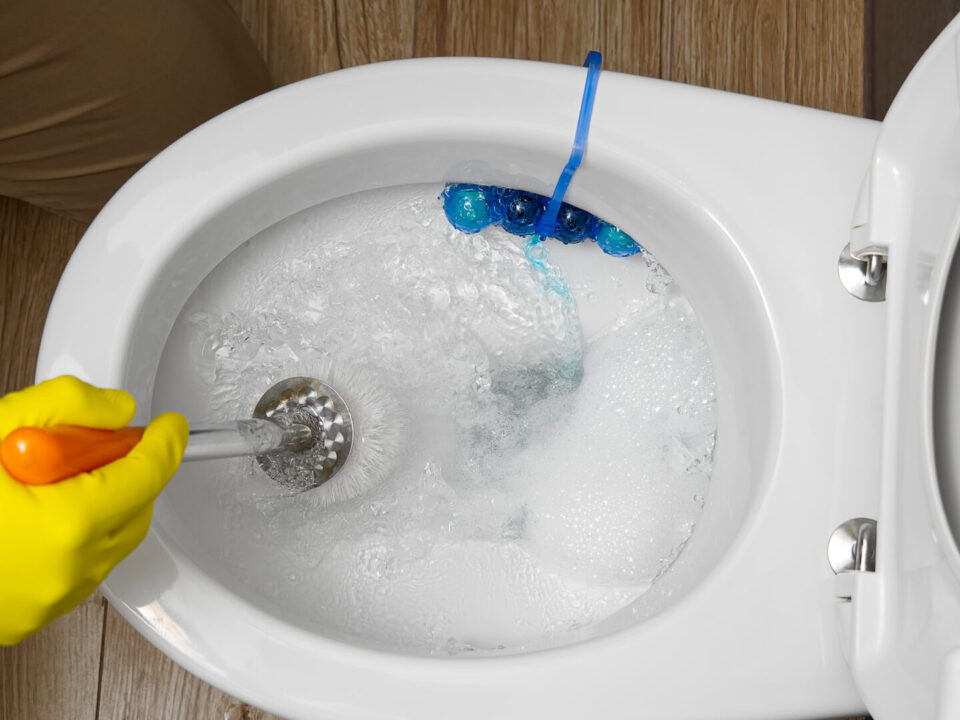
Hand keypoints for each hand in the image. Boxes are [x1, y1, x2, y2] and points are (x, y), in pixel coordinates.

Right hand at [0, 376, 186, 644]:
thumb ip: (67, 406)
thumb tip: (118, 412)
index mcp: (67, 523)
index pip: (147, 473)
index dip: (164, 441)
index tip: (170, 425)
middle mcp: (70, 569)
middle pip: (137, 507)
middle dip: (128, 471)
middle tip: (92, 446)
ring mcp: (55, 599)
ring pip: (114, 540)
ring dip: (105, 504)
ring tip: (51, 480)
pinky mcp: (36, 617)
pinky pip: (85, 568)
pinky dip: (80, 537)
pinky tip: (38, 516)